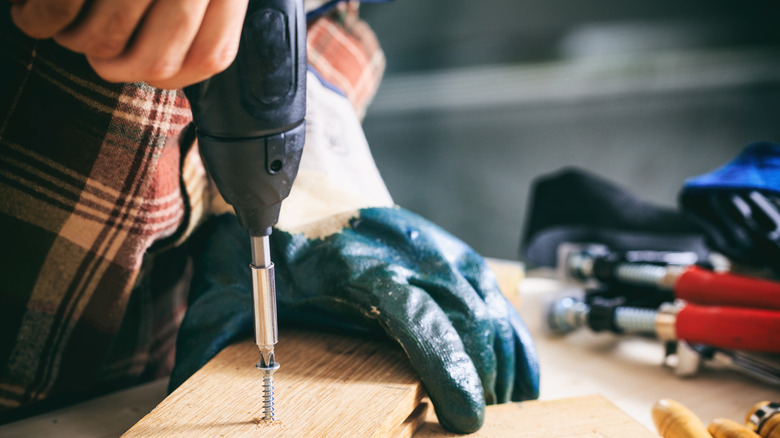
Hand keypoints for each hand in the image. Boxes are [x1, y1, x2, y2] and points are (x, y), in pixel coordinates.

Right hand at [10, 0, 247, 88]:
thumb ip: (201, 15)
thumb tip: (170, 63)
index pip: (209, 58)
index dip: (171, 74)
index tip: (145, 68)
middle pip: (154, 60)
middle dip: (116, 65)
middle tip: (96, 50)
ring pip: (108, 40)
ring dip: (78, 41)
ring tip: (67, 26)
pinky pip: (62, 12)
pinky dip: (40, 21)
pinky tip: (32, 15)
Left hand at [171, 209, 539, 433]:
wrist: (311, 176)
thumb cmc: (273, 237)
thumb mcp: (228, 283)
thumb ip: (207, 339)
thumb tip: (180, 397)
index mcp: (356, 260)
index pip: (416, 312)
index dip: (446, 363)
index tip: (464, 415)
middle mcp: (409, 250)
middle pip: (467, 319)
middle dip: (483, 379)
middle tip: (474, 429)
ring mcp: (438, 248)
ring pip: (491, 311)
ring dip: (504, 368)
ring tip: (503, 413)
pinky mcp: (455, 255)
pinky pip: (497, 303)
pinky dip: (513, 345)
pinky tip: (517, 382)